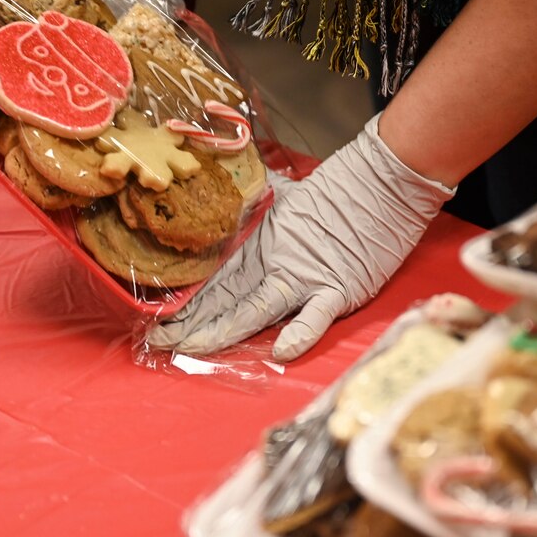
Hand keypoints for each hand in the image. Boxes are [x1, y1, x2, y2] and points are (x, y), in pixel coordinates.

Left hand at [148, 113, 454, 360]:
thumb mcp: (287, 194)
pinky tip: (281, 352)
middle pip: (225, 298)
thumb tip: (235, 195)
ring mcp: (305, 277)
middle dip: (189, 323)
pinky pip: (316, 315)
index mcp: (261, 242)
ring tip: (191, 350)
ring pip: (256, 309)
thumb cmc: (339, 189)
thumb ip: (257, 200)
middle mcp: (276, 262)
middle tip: (154, 343)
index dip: (185, 299)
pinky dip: (301, 332)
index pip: (215, 277)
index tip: (155, 316)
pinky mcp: (337, 288)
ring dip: (223, 332)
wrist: (382, 185)